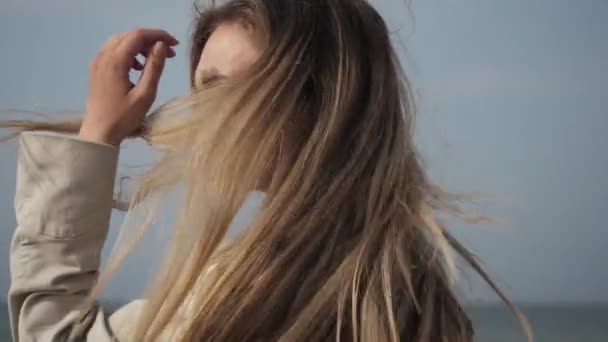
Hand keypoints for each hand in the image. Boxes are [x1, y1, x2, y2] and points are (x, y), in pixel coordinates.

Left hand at [80, 28, 178, 144]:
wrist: (99, 133)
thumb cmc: (124, 117)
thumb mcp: (145, 94)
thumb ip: (154, 67)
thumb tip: (162, 45)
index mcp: (116, 61)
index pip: (138, 35)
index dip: (158, 35)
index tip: (175, 45)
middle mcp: (104, 56)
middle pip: (129, 35)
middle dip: (151, 39)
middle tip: (169, 53)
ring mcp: (98, 61)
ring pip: (121, 41)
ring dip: (140, 45)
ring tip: (155, 59)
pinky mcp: (96, 68)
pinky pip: (114, 50)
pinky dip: (129, 52)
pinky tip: (138, 67)